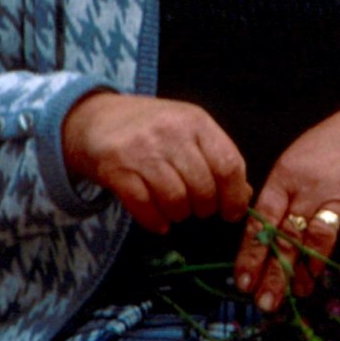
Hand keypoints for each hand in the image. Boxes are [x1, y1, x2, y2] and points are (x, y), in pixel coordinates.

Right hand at [61, 91, 250, 234]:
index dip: (234, 196)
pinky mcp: (116, 169)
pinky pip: (145, 208)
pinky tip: (158, 221)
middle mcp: (170, 132)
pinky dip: (155, 222)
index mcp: (195, 121)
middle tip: (197, 209)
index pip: (229, 165)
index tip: (231, 212)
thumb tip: (243, 195)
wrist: (96, 119)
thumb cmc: (151, 128)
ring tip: (175, 211)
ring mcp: (141, 150)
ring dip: (179, 215)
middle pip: (203, 188)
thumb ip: (216, 158)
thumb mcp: (188, 131)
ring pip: (175, 200)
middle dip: (204, 209)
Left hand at [233, 95, 339, 310]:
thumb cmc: (333, 144)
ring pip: (318, 242)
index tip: (243, 282)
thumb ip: (280, 195)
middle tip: (265, 304)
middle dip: (275, 275)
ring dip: (308, 272)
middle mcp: (310, 190)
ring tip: (300, 292)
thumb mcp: (296, 160)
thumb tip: (263, 238)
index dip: (251, 254)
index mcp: (286, 177)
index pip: (262, 221)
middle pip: (287, 238)